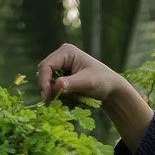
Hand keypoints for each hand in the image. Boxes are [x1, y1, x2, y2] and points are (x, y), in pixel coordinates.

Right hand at [36, 43, 152, 150]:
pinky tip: (72, 100)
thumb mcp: (88, 82)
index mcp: (66, 52)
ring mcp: (60, 68)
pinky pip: (53, 89)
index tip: (46, 97)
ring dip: (54, 94)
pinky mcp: (61, 78)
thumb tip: (57, 85)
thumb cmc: (102, 81)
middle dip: (47, 88)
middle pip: (43, 73)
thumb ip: (72, 84)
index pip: (46, 66)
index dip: (43, 81)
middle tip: (53, 103)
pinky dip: (59, 96)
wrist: (111, 88)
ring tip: (70, 100)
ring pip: (47, 83)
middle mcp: (61, 57)